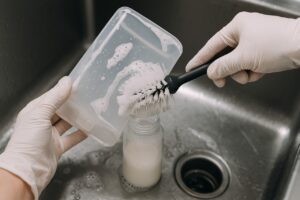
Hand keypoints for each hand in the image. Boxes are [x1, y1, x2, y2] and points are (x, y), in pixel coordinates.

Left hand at [0, 77, 86, 199]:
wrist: (28, 171)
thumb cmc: (29, 141)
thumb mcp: (40, 114)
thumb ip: (54, 98)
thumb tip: (66, 81)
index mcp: (34, 112)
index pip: (51, 97)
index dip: (63, 91)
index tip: (78, 86)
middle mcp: (42, 122)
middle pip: (60, 109)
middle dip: (72, 104)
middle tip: (88, 98)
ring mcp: (51, 135)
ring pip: (67, 123)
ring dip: (78, 118)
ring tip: (91, 111)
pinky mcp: (59, 146)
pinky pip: (73, 137)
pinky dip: (82, 133)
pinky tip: (90, 128)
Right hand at [186, 12, 299, 86]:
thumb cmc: (276, 45)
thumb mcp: (244, 58)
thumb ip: (222, 67)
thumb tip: (210, 72)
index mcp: (236, 27)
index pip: (211, 46)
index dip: (200, 59)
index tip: (191, 68)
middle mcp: (244, 31)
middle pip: (225, 57)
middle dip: (229, 70)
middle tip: (224, 82)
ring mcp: (255, 40)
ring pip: (237, 63)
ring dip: (242, 72)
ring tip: (252, 73)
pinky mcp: (264, 49)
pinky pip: (249, 64)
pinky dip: (253, 71)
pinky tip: (260, 71)